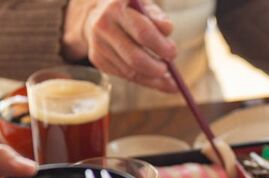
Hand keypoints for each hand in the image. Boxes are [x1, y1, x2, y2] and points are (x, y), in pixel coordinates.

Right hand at [62, 0, 177, 91]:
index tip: (173, 53)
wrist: (96, 14)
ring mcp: (98, 45)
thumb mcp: (143, 5)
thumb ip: (156, 16)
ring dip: (152, 79)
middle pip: (134, 58)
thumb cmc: (129, 10)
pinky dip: (143, 80)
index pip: (142, 33)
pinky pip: (124, 76)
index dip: (160, 46)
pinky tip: (155, 79)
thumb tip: (168, 30)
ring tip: (168, 79)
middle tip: (169, 70)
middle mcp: (103, 27)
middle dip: (155, 68)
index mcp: (116, 8)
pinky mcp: (97, 60)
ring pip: (130, 72)